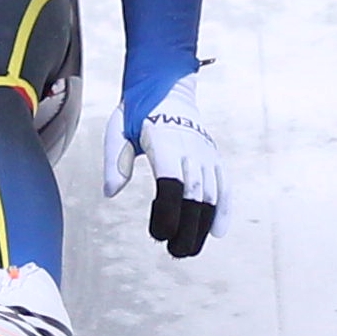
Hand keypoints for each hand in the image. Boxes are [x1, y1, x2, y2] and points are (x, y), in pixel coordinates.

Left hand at [102, 72, 229, 256]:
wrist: (166, 84)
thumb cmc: (137, 109)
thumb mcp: (118, 128)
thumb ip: (115, 160)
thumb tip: (111, 192)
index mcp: (165, 141)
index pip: (171, 184)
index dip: (167, 213)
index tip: (158, 234)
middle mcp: (191, 148)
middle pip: (194, 196)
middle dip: (186, 229)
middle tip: (173, 251)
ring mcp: (206, 153)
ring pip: (211, 196)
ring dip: (202, 226)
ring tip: (187, 250)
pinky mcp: (213, 156)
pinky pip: (225, 186)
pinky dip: (224, 210)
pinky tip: (217, 233)